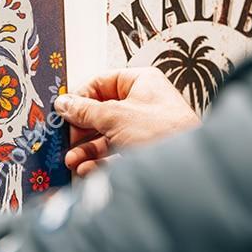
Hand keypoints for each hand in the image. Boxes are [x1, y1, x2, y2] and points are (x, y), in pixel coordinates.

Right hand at [54, 67, 200, 176]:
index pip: (101, 83)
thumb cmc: (165, 132)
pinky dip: (99, 161)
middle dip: (81, 130)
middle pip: (101, 113)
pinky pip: (115, 153)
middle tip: (66, 140)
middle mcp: (142, 103)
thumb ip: (85, 110)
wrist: (188, 169)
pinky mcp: (143, 152)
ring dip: (86, 149)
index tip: (63, 112)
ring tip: (72, 160)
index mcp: (141, 82)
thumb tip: (64, 103)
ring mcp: (143, 129)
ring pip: (106, 136)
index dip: (80, 98)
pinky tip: (87, 169)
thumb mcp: (115, 116)